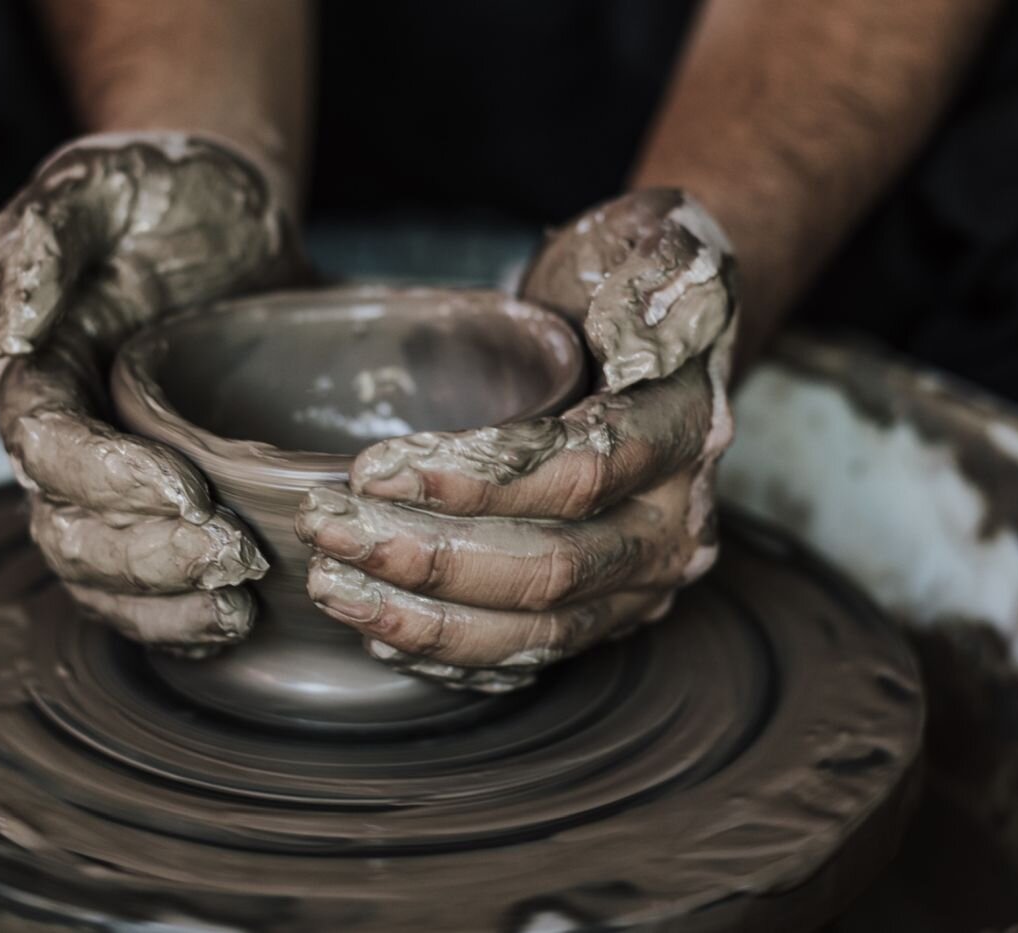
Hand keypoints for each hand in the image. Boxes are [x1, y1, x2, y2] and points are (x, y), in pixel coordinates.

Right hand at [0, 133, 302, 652]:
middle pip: (70, 530)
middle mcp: (67, 438)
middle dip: (145, 557)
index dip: (104, 481)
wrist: (231, 212)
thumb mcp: (98, 182)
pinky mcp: (168, 504)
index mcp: (40, 371)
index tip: (187, 491)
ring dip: (162, 603)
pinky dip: (180, 620)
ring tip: (236, 607)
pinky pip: (149, 588)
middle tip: (233, 556)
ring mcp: (115, 481)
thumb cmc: (161, 191)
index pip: (44, 449)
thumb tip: (7, 333)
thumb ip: (38, 240)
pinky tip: (233, 625)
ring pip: (102, 575)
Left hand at [296, 190, 736, 689]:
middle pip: (554, 566)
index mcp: (687, 430)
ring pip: (539, 626)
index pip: (582, 470)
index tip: (375, 467)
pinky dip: (453, 654)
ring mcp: (641, 579)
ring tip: (333, 586)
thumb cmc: (629, 279)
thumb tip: (644, 324)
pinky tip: (379, 633)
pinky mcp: (604, 611)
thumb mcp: (658, 241)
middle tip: (329, 529)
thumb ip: (663, 272)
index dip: (477, 478)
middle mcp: (676, 521)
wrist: (646, 332)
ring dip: (426, 617)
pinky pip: (531, 655)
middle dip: (430, 556)